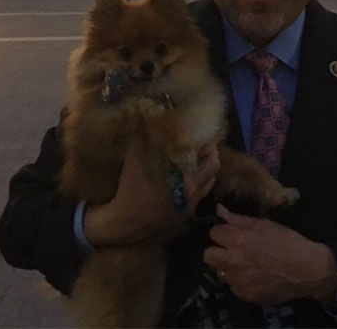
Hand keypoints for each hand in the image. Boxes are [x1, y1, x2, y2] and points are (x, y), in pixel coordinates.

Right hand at [83, 142, 219, 246]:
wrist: (124, 223)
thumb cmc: (131, 189)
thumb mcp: (135, 159)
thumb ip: (144, 136)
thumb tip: (147, 113)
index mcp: (187, 178)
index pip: (210, 158)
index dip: (208, 143)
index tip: (201, 131)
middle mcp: (194, 192)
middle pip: (213, 170)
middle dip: (209, 154)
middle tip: (199, 142)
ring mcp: (190, 205)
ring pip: (207, 184)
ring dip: (203, 170)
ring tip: (193, 158)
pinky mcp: (184, 215)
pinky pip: (197, 197)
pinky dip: (195, 185)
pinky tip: (183, 178)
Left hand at [203, 205, 336, 306]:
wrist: (306, 270)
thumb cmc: (287, 242)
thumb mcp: (264, 225)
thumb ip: (238, 219)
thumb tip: (219, 210)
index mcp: (238, 239)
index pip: (213, 232)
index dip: (222, 231)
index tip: (229, 233)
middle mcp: (233, 261)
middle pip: (208, 255)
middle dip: (217, 250)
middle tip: (230, 250)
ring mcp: (238, 280)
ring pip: (219, 272)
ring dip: (227, 266)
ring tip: (242, 264)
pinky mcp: (244, 295)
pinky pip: (232, 286)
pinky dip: (239, 281)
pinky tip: (253, 276)